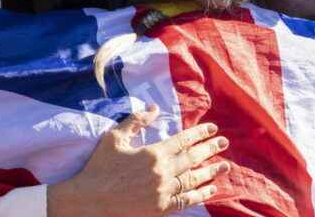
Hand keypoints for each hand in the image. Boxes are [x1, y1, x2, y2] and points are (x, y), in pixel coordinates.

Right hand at [48, 105, 229, 216]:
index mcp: (153, 153)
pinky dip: (201, 194)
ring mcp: (163, 192)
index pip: (183, 140)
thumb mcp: (114, 138)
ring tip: (225, 165)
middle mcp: (162, 172)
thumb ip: (135, 121)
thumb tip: (154, 108)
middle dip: (210, 148)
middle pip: (193, 158)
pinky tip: (211, 189)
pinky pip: (186, 200)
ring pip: (193, 179)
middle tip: (224, 142)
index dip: (200, 133)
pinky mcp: (161, 209)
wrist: (89, 200)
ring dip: (211, 171)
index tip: (212, 128)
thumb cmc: (99, 167)